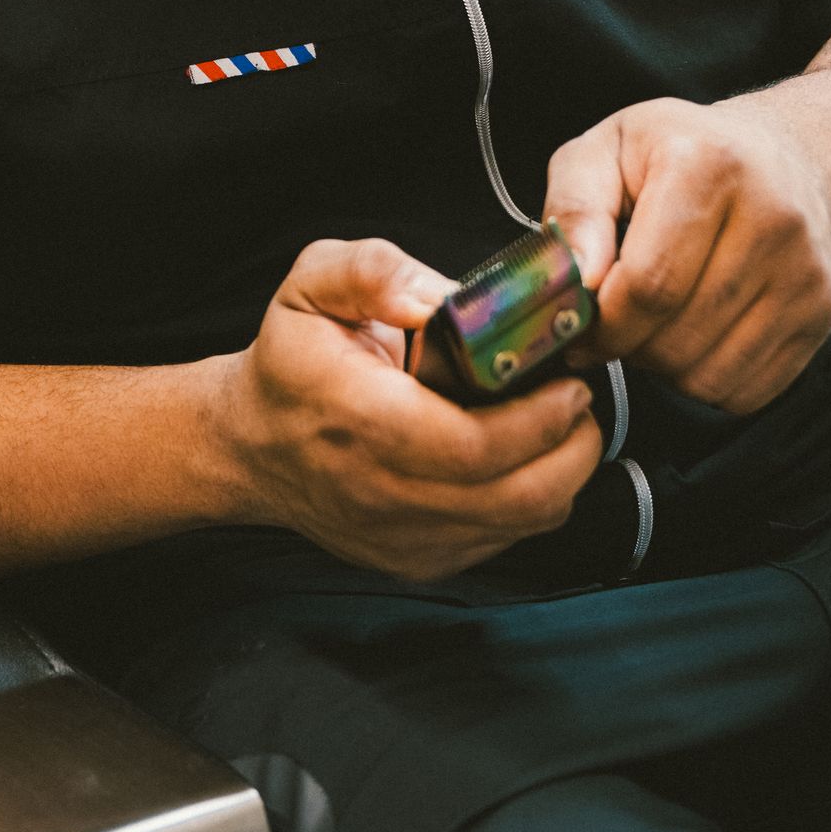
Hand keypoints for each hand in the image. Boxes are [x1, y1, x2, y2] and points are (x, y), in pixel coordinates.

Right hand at [216, 237, 603, 580]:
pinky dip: (532, 500)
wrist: (252, 445)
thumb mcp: (310, 286)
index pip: (474, 445)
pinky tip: (524, 457)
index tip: (568, 381)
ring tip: (562, 424)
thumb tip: (440, 296)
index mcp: (361, 420)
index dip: (540, 419)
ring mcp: (403, 537)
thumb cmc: (290, 362)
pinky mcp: (418, 560)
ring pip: (522, 522)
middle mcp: (383, 492)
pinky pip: (503, 538)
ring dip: (562, 474)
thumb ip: (373, 271)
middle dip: (572, 447)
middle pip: (517, 494)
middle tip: (579, 400)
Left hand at [544, 99, 830, 413]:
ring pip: (709, 377)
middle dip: (628, 346)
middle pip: (676, 338)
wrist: (781, 159)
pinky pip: (746, 392)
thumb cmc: (679, 155)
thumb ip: (575, 210)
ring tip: (660, 320)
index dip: (601, 324)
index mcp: (709, 166)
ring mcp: (805, 271)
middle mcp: (771, 217)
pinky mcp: (822, 314)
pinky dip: (708, 379)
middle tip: (618, 320)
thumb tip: (576, 280)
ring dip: (666, 367)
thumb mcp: (604, 151)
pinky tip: (698, 332)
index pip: (648, 286)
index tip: (579, 327)